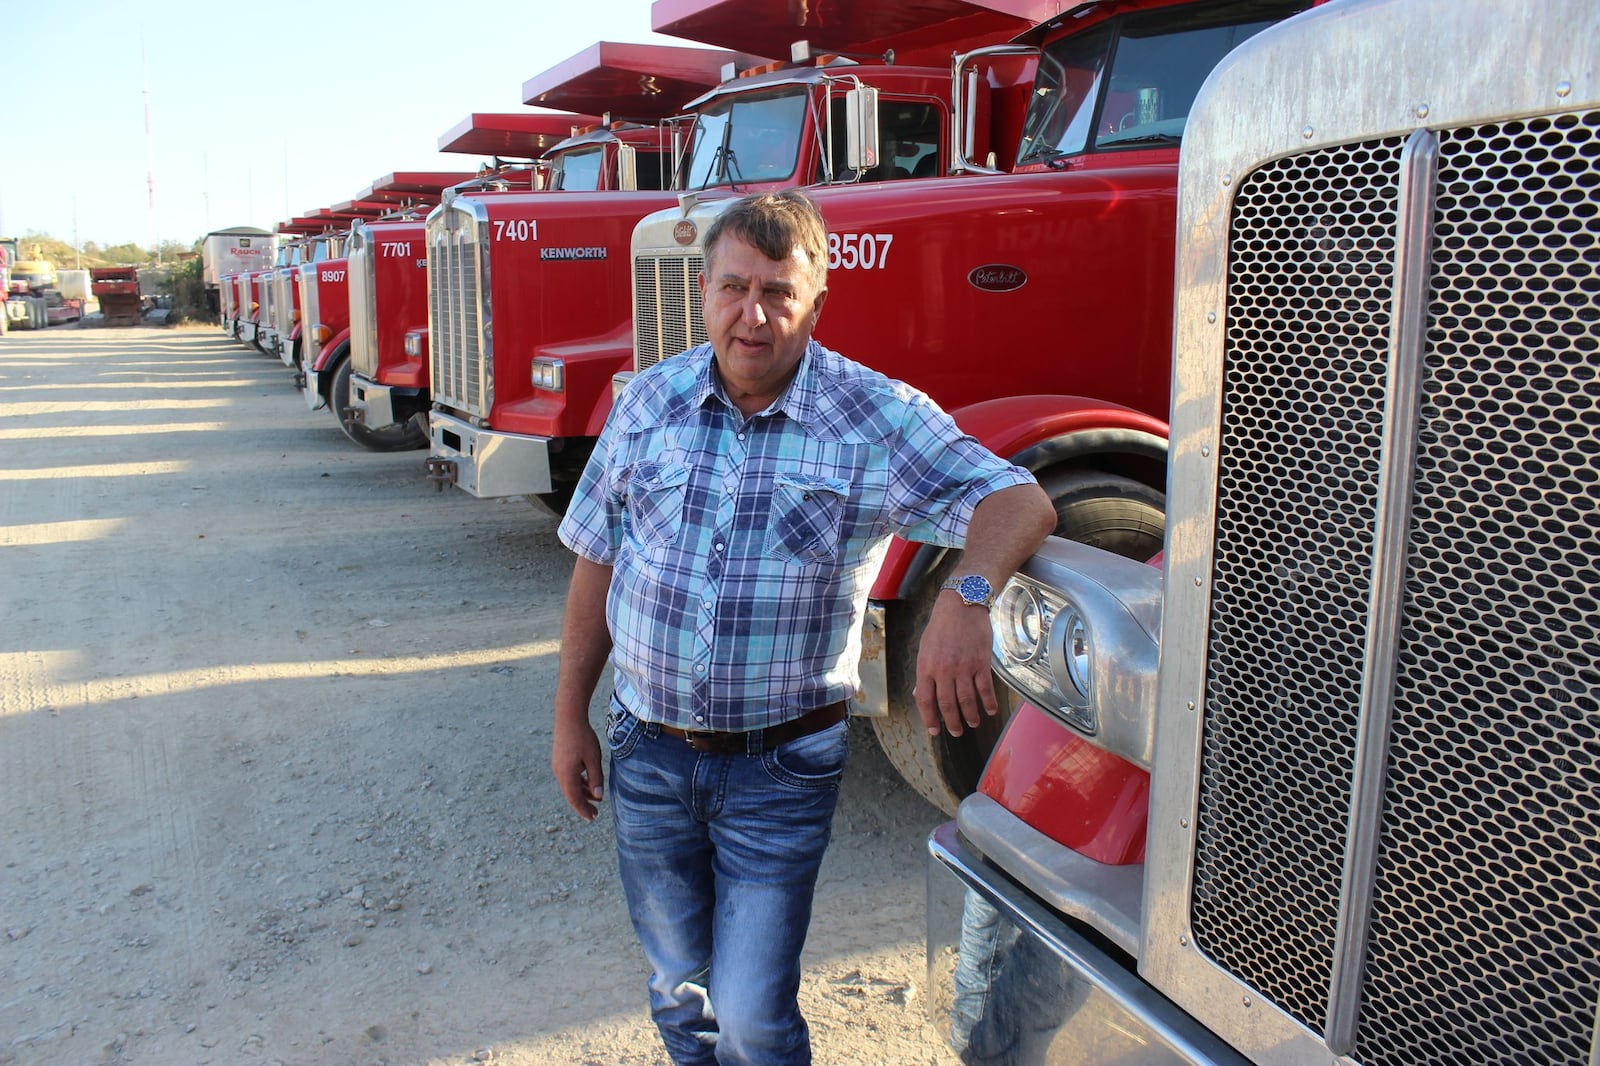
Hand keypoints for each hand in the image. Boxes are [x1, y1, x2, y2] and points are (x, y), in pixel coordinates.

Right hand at [551, 716, 604, 820]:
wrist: (568, 718)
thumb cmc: (583, 737)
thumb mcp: (593, 758)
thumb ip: (596, 778)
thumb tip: (598, 796)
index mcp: (567, 775)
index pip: (575, 799)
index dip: (584, 810)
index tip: (592, 818)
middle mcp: (559, 773)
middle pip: (571, 795)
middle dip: (583, 805)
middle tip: (594, 815)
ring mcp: (557, 767)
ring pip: (570, 786)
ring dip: (582, 793)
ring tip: (595, 799)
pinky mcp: (559, 761)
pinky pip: (568, 777)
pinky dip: (578, 783)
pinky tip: (587, 784)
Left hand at [913, 593, 998, 736]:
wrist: (961, 605)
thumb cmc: (941, 626)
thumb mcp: (925, 648)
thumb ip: (924, 673)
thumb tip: (918, 693)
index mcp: (926, 667)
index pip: (925, 700)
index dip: (929, 718)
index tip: (935, 730)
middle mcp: (944, 670)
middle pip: (947, 705)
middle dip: (952, 723)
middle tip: (956, 732)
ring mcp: (963, 667)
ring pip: (967, 700)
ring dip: (970, 716)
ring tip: (972, 724)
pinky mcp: (981, 662)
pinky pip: (985, 688)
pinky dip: (988, 702)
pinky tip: (990, 710)